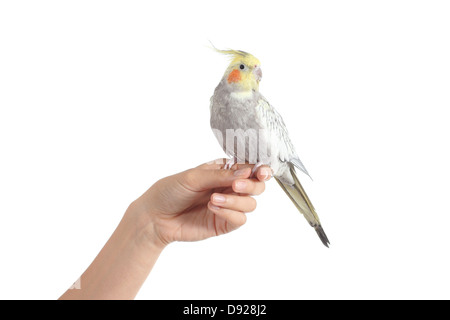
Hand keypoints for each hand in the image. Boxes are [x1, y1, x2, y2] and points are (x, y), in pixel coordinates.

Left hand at [132, 159, 271, 247]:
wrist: (154, 216)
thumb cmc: (170, 191)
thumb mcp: (194, 177)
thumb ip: (221, 175)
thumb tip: (247, 172)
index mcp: (224, 171)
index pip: (250, 168)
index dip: (260, 169)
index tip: (261, 171)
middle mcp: (229, 188)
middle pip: (257, 186)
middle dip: (251, 185)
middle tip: (237, 186)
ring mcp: (228, 206)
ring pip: (250, 204)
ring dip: (236, 200)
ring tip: (213, 198)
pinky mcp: (223, 223)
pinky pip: (240, 219)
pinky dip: (230, 213)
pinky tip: (212, 207)